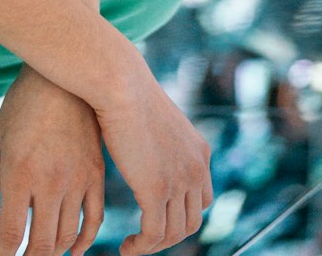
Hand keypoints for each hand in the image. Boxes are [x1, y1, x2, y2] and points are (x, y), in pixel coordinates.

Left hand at [0, 65, 105, 255]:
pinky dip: (85, 240)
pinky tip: (74, 248)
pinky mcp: (96, 174)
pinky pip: (94, 220)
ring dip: (54, 252)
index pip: (11, 232)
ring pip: (67, 236)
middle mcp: (50, 182)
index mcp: (19, 173)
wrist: (64, 75)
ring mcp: (77, 180)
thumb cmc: (23, 105)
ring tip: (41, 253)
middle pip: (41, 244)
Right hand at [94, 35, 212, 255]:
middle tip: (143, 237)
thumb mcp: (154, 118)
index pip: (202, 199)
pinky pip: (152, 233)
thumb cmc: (126, 92)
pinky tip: (125, 247)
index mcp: (200, 151)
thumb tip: (146, 146)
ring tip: (131, 247)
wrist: (120, 82)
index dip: (182, 214)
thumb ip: (159, 139)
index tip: (158, 217)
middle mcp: (196, 168)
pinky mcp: (156, 190)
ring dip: (152, 246)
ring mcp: (179, 181)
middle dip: (168, 235)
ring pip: (172, 232)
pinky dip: (140, 247)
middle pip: (191, 222)